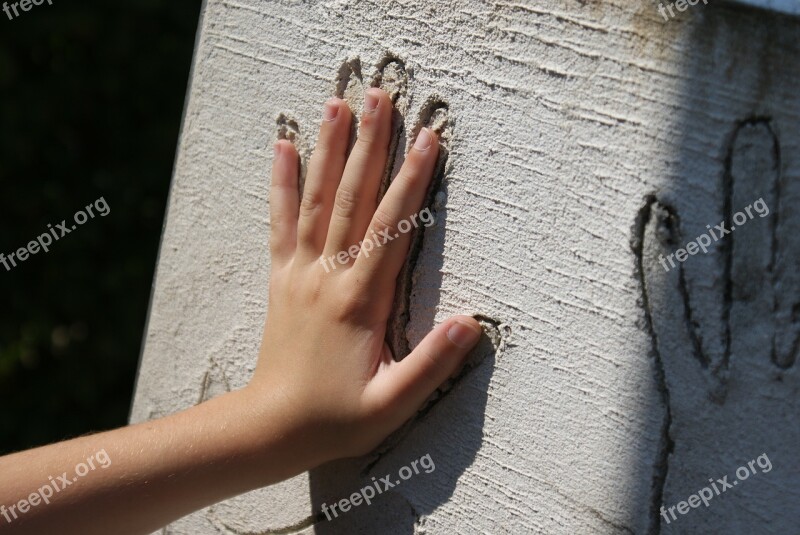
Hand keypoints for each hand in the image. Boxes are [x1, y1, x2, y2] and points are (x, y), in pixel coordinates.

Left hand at [247, 88, 481, 469]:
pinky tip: (283, 148)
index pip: (391, 228)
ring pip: (317, 201)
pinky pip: (280, 222)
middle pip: (352, 199)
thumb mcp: (393, 404)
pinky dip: (282, 183)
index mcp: (359, 301)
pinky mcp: (281, 278)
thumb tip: (471, 323)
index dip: (411, 181)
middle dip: (369, 145)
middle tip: (379, 97)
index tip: (427, 139)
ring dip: (329, 151)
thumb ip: (432, 363)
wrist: (271, 426)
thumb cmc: (335, 418)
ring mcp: (300, 274)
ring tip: (336, 105)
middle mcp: (328, 277)